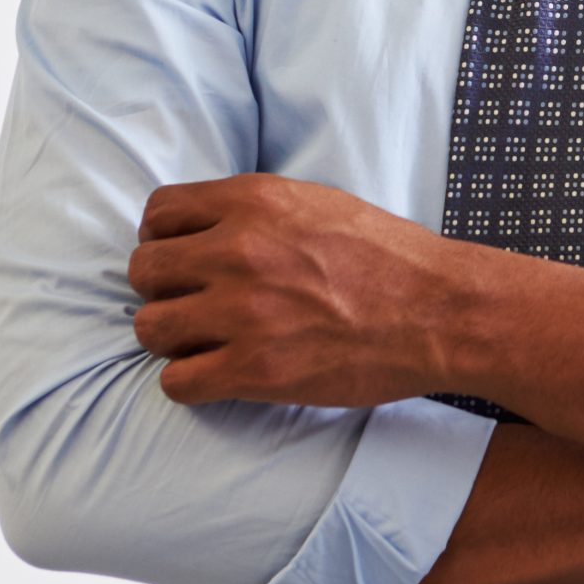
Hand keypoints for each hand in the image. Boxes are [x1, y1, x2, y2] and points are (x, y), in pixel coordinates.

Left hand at [128, 173, 478, 406]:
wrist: (439, 311)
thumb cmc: (388, 259)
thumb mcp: (318, 204)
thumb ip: (255, 212)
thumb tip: (204, 229)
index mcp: (254, 202)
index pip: (159, 214)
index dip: (164, 239)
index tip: (183, 259)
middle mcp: (239, 250)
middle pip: (144, 271)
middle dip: (165, 290)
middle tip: (196, 304)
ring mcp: (243, 312)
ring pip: (150, 328)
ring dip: (173, 338)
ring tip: (207, 342)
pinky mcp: (254, 369)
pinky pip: (176, 381)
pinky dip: (191, 381)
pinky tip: (220, 374)